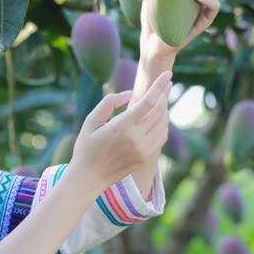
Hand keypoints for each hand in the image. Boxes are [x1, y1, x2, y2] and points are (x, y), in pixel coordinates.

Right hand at [68, 71, 171, 189]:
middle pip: (159, 111)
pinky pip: (161, 136)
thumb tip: (130, 94)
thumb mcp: (91, 121)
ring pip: (163, 123)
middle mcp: (136, 138)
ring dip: (165, 109)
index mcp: (122, 126)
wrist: (89, 178)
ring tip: (162, 98)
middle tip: (167, 83)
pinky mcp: (145, 157)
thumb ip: (110, 103)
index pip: (148, 102)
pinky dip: (163, 124)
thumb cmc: (86, 148)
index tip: (167, 75)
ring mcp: (143, 149)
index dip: (160, 86)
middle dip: (165, 94)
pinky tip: (159, 117)